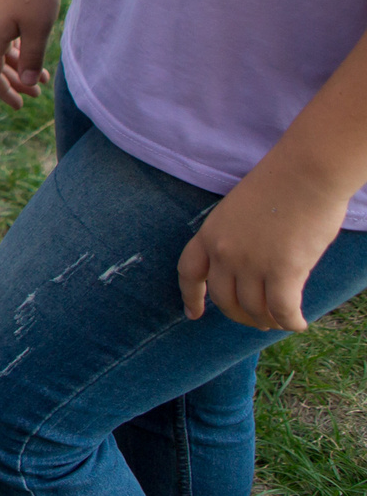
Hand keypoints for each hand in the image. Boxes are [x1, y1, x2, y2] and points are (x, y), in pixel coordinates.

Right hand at [0, 0, 61, 107]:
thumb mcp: (39, 29)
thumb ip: (31, 58)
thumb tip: (24, 84)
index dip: (3, 92)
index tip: (21, 105)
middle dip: (13, 82)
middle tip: (35, 96)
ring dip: (18, 67)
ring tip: (42, 78)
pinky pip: (4, 38)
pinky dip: (17, 51)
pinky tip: (33, 53)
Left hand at [177, 156, 349, 330]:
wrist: (306, 171)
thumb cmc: (279, 184)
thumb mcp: (238, 212)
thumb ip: (236, 240)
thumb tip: (248, 270)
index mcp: (210, 233)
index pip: (189, 272)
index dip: (191, 297)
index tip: (193, 315)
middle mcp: (225, 252)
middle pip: (224, 299)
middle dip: (239, 315)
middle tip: (256, 320)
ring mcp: (252, 263)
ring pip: (253, 309)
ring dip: (266, 320)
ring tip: (278, 320)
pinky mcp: (283, 271)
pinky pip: (282, 309)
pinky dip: (290, 321)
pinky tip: (299, 323)